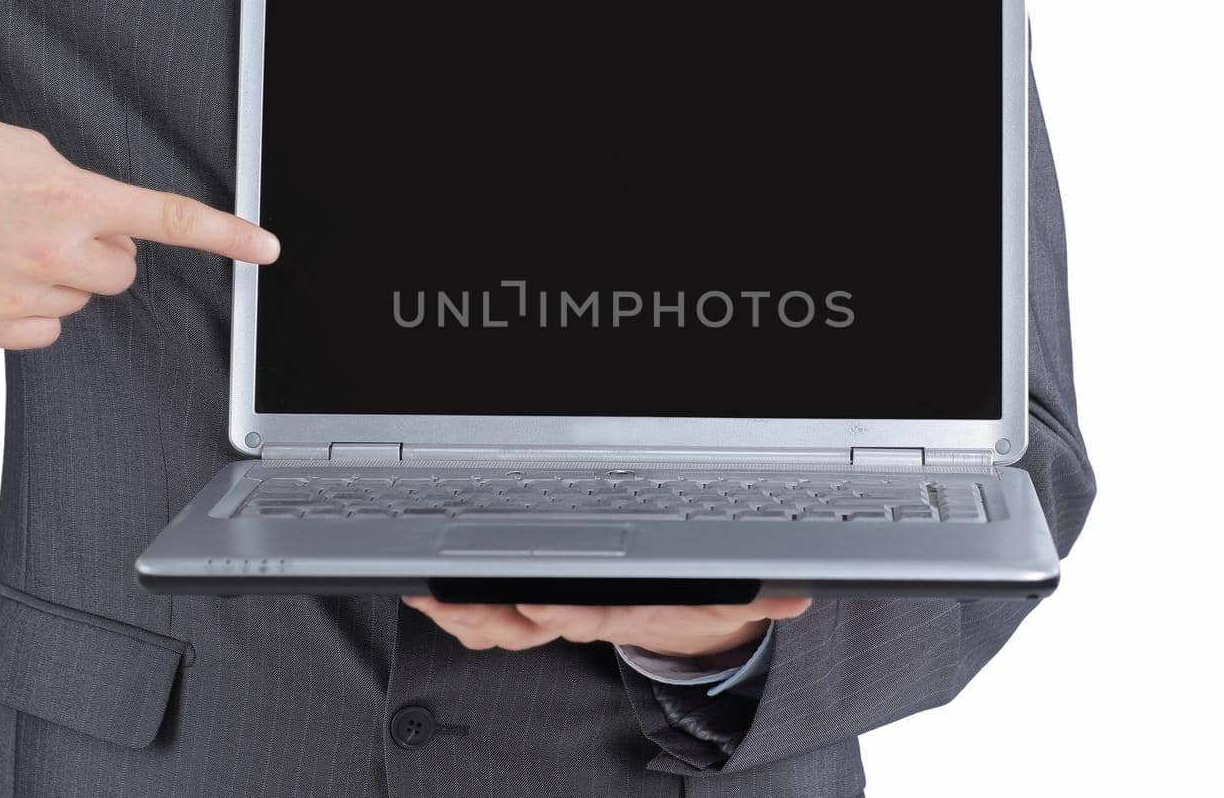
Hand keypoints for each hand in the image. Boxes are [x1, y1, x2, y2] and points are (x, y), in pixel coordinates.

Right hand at [0, 93, 278, 348]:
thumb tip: (111, 227)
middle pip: (122, 274)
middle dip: (99, 253)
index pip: (167, 220)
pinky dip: (26, 309)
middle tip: (50, 226)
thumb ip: (84, 195)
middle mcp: (53, 251)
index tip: (267, 249)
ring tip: (4, 243)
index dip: (226, 236)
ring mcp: (19, 293)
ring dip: (57, 279)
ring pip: (79, 302)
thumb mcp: (34, 154)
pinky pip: (43, 331)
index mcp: (72, 198)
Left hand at [402, 595, 811, 662]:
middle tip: (451, 602)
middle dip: (485, 615)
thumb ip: (760, 597)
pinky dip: (455, 607)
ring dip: (458, 614)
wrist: (682, 632)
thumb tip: (798, 597)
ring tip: (425, 596)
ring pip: (498, 626)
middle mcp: (582, 618)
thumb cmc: (691, 606)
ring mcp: (555, 619)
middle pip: (528, 624)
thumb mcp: (728, 602)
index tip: (534, 601)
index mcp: (623, 611)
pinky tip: (426, 592)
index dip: (560, 612)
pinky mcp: (535, 613)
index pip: (590, 614)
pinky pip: (487, 618)